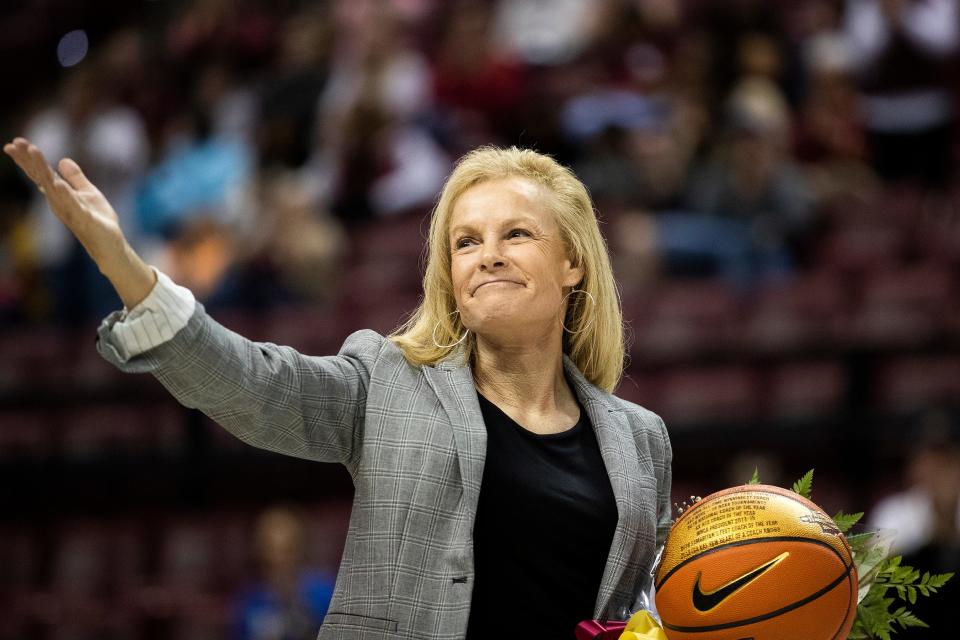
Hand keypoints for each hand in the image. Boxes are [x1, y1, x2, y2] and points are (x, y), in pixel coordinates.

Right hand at [3, 136, 155, 307]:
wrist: (111, 246)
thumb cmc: (98, 220)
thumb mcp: (89, 193)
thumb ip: (75, 178)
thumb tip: (62, 160)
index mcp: (60, 194)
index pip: (41, 173)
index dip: (28, 158)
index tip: (16, 142)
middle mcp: (59, 202)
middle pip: (41, 177)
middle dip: (29, 160)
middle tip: (16, 143)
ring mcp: (70, 211)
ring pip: (53, 188)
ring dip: (42, 169)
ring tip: (34, 151)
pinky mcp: (85, 220)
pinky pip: (73, 206)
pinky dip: (66, 195)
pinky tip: (58, 183)